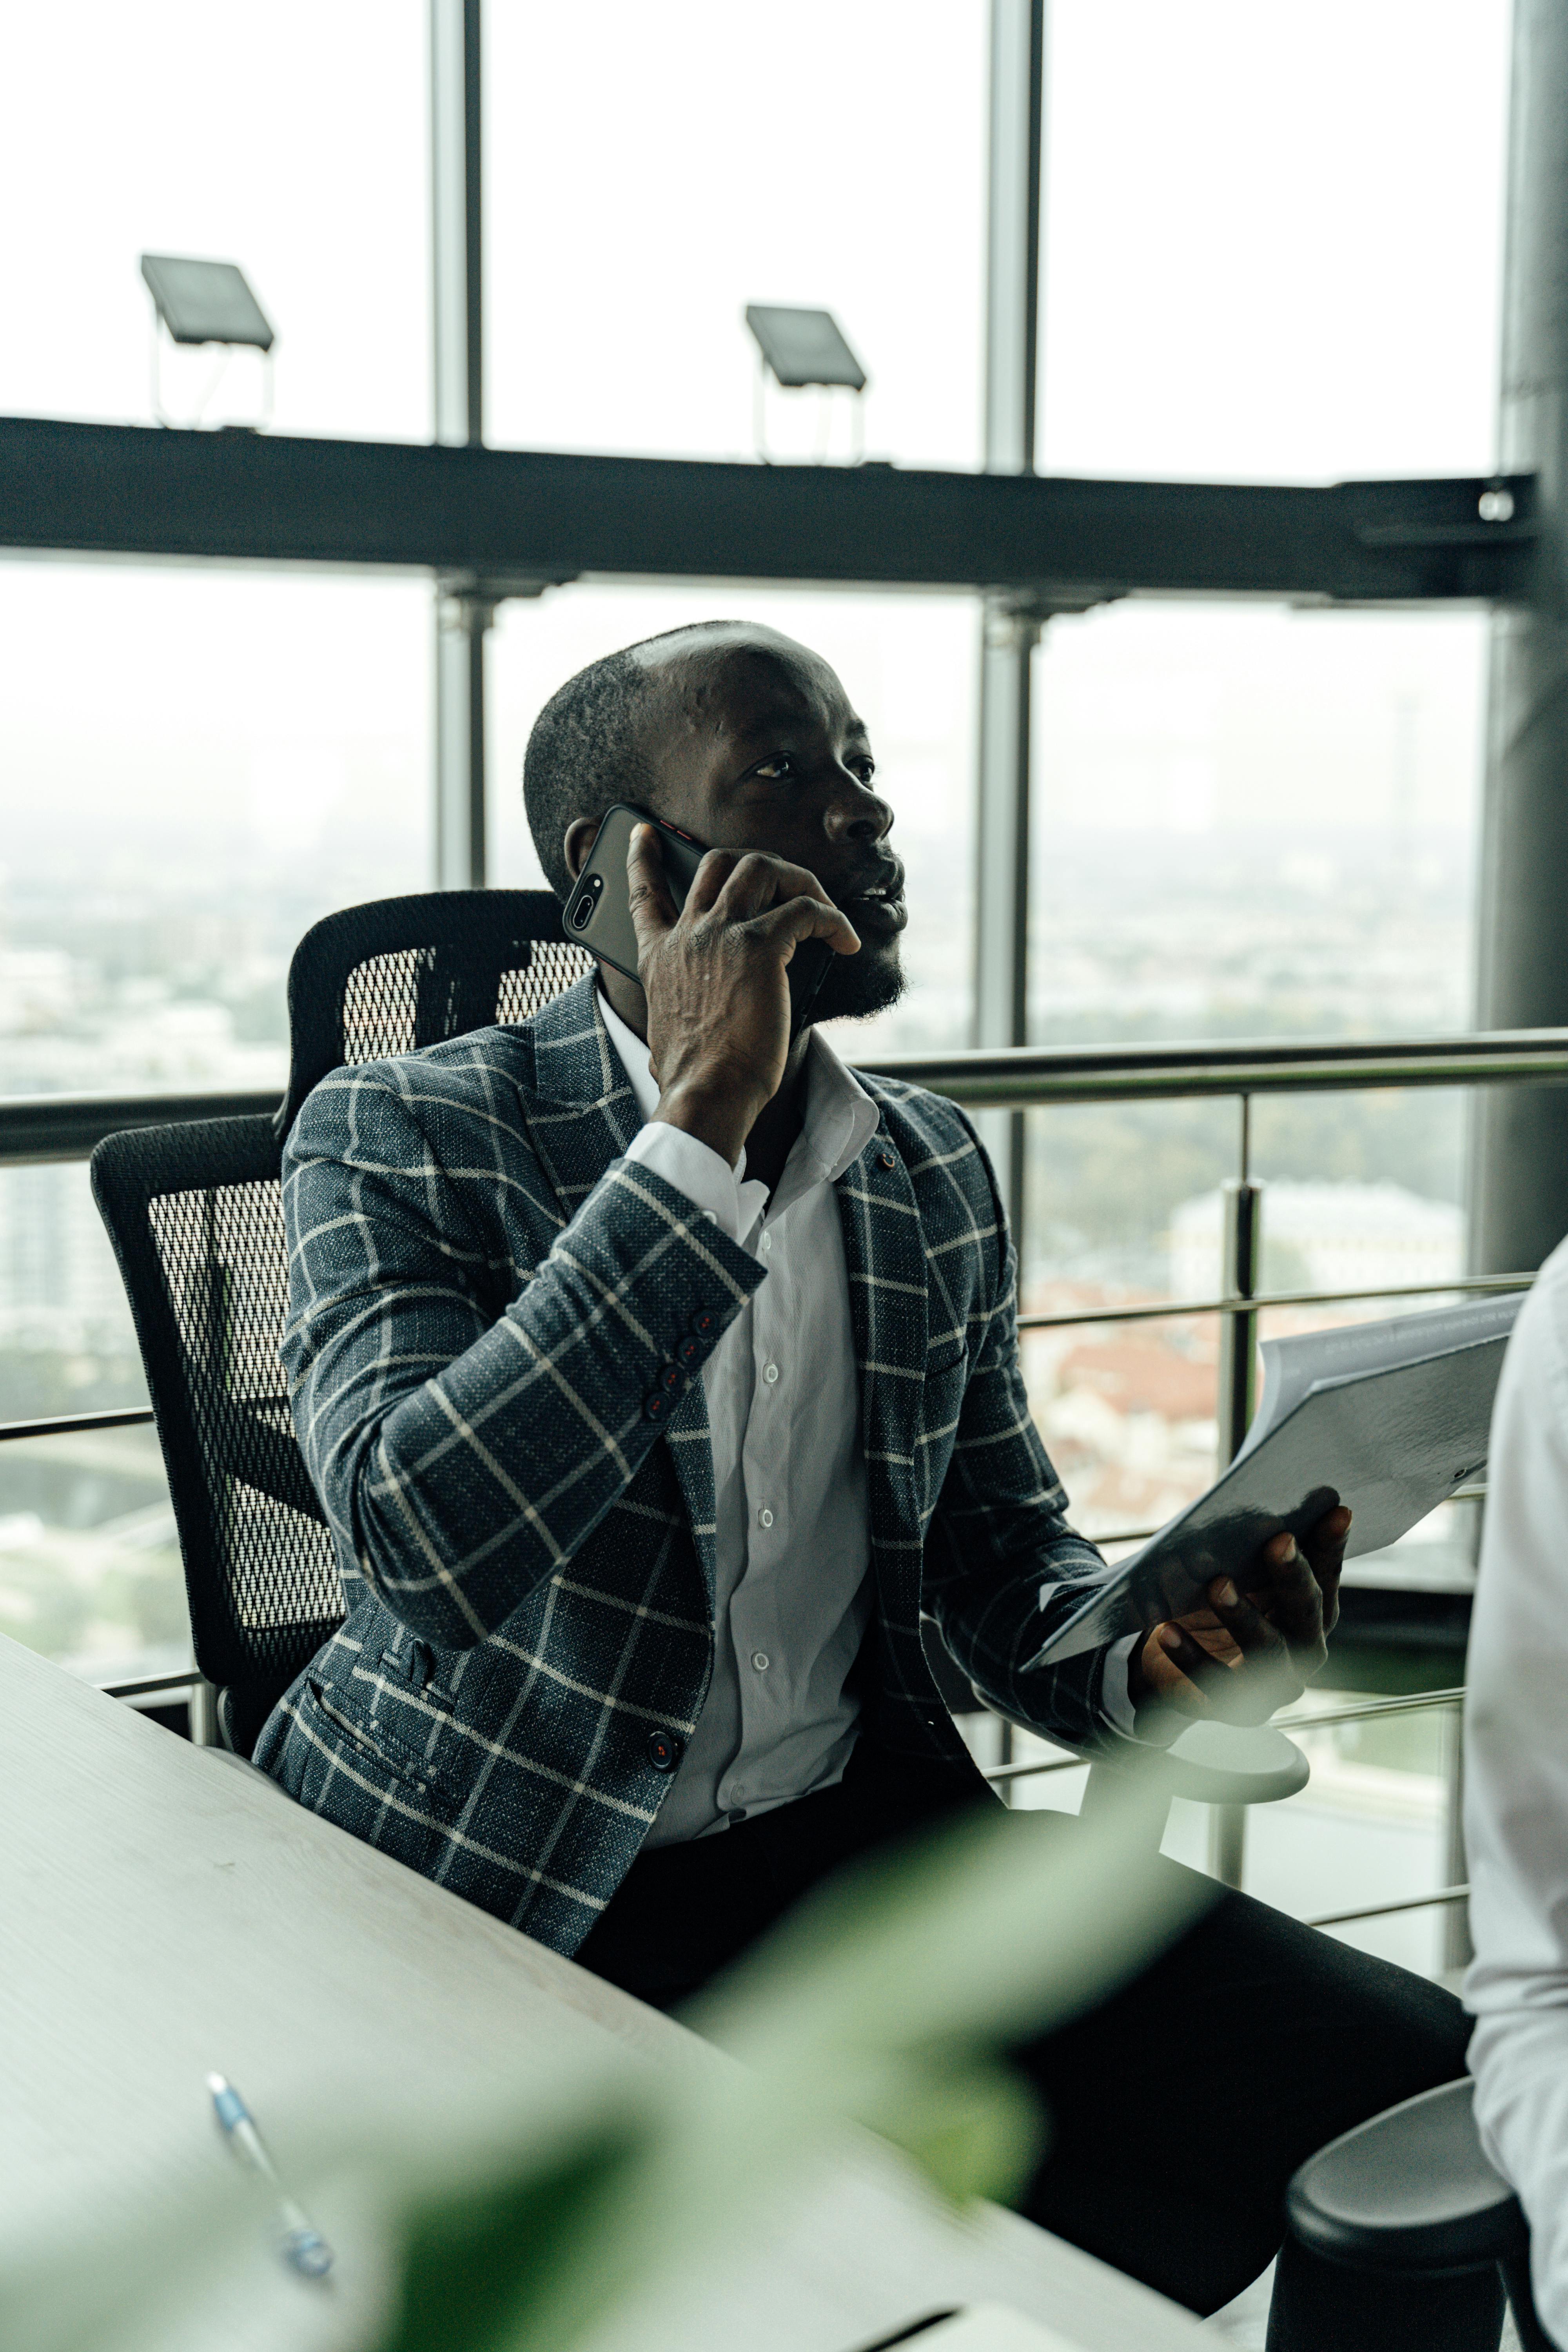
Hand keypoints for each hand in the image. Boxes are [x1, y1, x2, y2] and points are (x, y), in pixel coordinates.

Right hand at [626, 826, 860, 1165]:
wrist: (704, 1093)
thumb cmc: (693, 1077)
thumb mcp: (664, 1035)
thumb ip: (674, 1019)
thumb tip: (675, 1049)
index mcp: (660, 956)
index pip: (644, 893)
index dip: (642, 857)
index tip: (644, 832)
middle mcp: (688, 935)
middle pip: (718, 863)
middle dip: (759, 864)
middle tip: (788, 886)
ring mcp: (722, 935)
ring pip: (762, 868)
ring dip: (799, 880)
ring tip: (822, 908)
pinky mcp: (760, 947)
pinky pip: (806, 910)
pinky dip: (833, 920)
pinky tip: (846, 942)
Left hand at [1126, 1503, 1351, 1724]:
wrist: (1172, 1663)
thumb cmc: (1213, 1606)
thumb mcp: (1238, 1577)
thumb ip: (1253, 1553)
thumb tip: (1260, 1511)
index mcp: (1311, 1615)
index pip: (1328, 1579)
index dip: (1332, 1547)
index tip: (1337, 1511)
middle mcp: (1302, 1652)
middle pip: (1306, 1615)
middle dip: (1294, 1576)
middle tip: (1279, 1540)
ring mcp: (1273, 1686)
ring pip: (1268, 1652)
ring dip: (1244, 1616)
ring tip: (1217, 1583)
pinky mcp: (1233, 1708)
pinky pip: (1211, 1681)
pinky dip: (1189, 1656)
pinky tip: (1167, 1631)